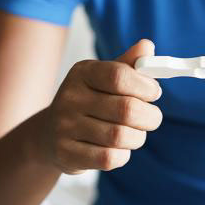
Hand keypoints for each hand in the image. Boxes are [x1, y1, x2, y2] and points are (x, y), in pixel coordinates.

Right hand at [37, 39, 162, 173]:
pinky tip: (120, 148)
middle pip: (126, 109)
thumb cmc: (89, 102)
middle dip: (150, 116)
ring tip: (136, 134)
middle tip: (152, 118)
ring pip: (120, 136)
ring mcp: (65, 127)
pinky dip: (123, 155)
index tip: (154, 93)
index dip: (145, 86)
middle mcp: (70, 97)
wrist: (50, 135)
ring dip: (138, 137)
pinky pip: (109, 158)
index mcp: (82, 73)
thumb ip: (129, 64)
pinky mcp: (66, 154)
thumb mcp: (105, 79)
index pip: (119, 76)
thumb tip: (147, 46)